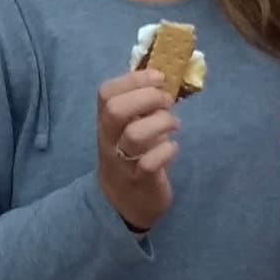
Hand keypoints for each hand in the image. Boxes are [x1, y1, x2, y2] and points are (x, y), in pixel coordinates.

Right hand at [95, 68, 178, 232]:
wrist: (122, 203)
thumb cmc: (130, 156)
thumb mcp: (126, 128)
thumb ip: (138, 105)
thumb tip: (163, 77)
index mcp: (106, 122)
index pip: (106, 92)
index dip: (133, 79)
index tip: (159, 77)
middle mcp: (109, 140)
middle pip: (116, 110)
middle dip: (146, 98)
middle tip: (166, 101)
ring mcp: (123, 161)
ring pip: (135, 135)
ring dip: (160, 122)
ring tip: (173, 124)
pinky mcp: (140, 180)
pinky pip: (150, 162)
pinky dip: (167, 150)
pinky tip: (172, 148)